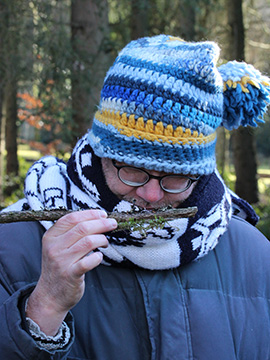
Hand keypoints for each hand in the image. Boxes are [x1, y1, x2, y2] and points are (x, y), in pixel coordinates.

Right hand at [26, 209, 116, 334]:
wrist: (50, 296)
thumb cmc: (59, 267)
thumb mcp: (58, 247)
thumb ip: (71, 233)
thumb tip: (97, 219)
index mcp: (50, 236)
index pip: (71, 218)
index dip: (90, 214)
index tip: (103, 214)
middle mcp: (54, 247)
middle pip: (82, 228)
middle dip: (101, 223)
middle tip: (113, 224)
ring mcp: (61, 261)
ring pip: (88, 242)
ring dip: (102, 240)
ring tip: (105, 243)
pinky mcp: (70, 275)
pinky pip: (89, 261)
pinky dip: (98, 257)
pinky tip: (99, 256)